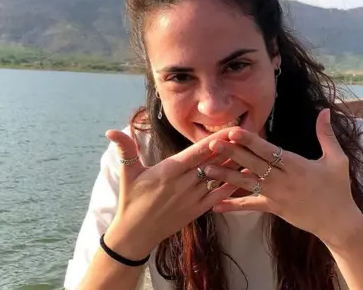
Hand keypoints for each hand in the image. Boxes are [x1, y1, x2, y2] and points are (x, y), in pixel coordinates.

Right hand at [102, 128, 237, 259]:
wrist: (136, 233)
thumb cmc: (131, 200)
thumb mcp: (127, 173)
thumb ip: (125, 149)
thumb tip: (110, 131)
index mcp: (169, 171)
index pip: (197, 152)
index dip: (215, 140)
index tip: (230, 129)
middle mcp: (184, 184)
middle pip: (213, 163)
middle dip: (231, 148)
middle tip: (248, 135)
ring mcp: (192, 198)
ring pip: (219, 178)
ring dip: (235, 166)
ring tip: (252, 153)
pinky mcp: (197, 210)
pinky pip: (218, 196)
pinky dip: (232, 186)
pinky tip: (245, 177)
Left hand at [204, 109, 362, 246]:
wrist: (338, 223)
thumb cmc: (338, 189)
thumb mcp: (337, 160)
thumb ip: (326, 135)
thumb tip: (325, 110)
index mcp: (297, 165)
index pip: (268, 151)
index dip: (250, 141)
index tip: (233, 131)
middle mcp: (283, 180)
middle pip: (253, 164)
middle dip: (231, 153)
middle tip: (211, 144)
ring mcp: (276, 195)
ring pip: (247, 184)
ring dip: (226, 176)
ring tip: (206, 169)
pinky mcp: (273, 208)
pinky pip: (251, 206)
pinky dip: (233, 205)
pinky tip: (216, 205)